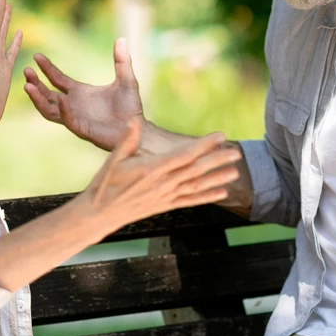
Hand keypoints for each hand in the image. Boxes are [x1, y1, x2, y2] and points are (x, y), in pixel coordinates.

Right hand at [23, 37, 143, 151]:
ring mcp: (75, 117)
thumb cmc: (130, 107)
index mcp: (80, 92)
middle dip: (36, 83)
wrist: (137, 129)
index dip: (46, 68)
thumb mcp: (126, 80)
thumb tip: (122, 39)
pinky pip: (67, 120)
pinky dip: (63, 110)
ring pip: (49, 109)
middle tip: (26, 71)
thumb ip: (122, 61)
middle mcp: (73, 104)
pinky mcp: (81, 129)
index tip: (36, 56)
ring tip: (28, 86)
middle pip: (47, 94)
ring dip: (39, 98)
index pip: (57, 79)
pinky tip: (62, 100)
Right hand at [84, 119, 240, 226]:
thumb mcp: (113, 159)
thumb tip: (133, 121)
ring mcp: (166, 197)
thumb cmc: (105, 184)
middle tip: (237, 152)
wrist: (99, 215)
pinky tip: (222, 193)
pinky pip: (190, 201)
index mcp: (153, 169)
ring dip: (217, 178)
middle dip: (218, 160)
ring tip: (236, 172)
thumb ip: (127, 140)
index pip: (184, 155)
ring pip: (197, 186)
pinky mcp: (165, 206)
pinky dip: (207, 197)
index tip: (220, 136)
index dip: (204, 145)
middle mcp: (163, 184)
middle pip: (196, 170)